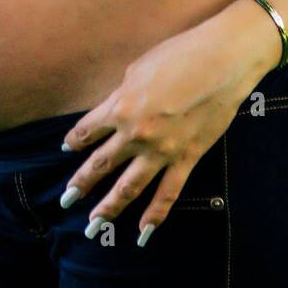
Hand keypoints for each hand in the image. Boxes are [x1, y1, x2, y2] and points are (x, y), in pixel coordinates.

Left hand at [58, 11, 271, 245]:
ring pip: (128, 188)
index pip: (87, 131)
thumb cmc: (179, 55)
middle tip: (65, 200)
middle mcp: (135, 134)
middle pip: (101, 164)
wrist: (222, 62)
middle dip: (80, 184)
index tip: (66, 149)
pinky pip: (167, 193)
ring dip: (109, 208)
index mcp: (119, 106)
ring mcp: (161, 151)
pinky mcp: (186, 158)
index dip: (74, 141)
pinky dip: (154, 215)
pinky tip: (142, 232)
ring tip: (93, 226)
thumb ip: (122, 95)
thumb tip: (114, 110)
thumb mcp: (138, 69)